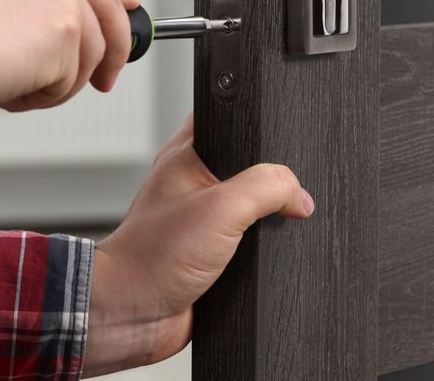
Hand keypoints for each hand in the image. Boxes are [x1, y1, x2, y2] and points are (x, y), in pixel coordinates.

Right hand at [0, 0, 140, 119]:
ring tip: (5, 84)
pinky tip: (4, 89)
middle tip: (105, 79)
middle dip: (110, 48)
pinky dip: (43, 97)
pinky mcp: (65, 27)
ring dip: (52, 81)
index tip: (120, 14)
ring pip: (87, 49)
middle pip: (104, 2)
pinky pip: (72, 79)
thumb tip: (82, 14)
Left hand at [83, 114, 314, 375]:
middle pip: (247, 164)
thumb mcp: (222, 209)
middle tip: (279, 190)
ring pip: (251, 206)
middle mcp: (193, 183)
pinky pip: (247, 242)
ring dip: (265, 218)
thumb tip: (300, 195)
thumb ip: (267, 188)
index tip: (282, 138)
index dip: (255, 123)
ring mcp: (202, 218)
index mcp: (187, 156)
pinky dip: (259, 248)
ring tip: (271, 224)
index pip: (226, 118)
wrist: (132, 315)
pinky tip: (264, 255)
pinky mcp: (210, 252)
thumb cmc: (153, 256)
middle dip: (270, 177)